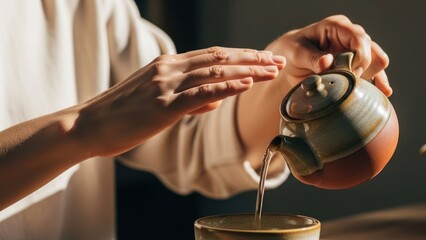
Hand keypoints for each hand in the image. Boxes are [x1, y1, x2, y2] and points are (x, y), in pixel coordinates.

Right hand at [74, 47, 285, 156]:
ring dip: (247, 70)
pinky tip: (246, 84)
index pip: (212, 55)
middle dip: (252, 58)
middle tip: (277, 60)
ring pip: (214, 72)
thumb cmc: (121, 116)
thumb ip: (187, 99)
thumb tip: (213, 101)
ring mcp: (165, 86)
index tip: (264, 58)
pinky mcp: (162, 105)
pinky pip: (200, 93)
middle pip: (219, 58)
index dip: (241, 55)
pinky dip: (225, 87)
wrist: (88, 126)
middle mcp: (168, 69)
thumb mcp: (155, 102)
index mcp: (167, 66)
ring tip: (271, 70)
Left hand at [266, 15, 391, 95]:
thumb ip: (311, 57)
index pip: (359, 37)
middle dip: (363, 69)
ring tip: (358, 90)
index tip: (350, 73)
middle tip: (347, 83)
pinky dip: (378, 83)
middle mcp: (350, 36)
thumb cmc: (292, 52)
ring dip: (371, 76)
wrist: (290, 62)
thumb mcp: (296, 53)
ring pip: (378, 61)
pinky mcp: (358, 65)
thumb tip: (327, 62)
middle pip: (372, 50)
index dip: (359, 56)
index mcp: (337, 27)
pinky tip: (383, 92)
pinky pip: (376, 72)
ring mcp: (356, 50)